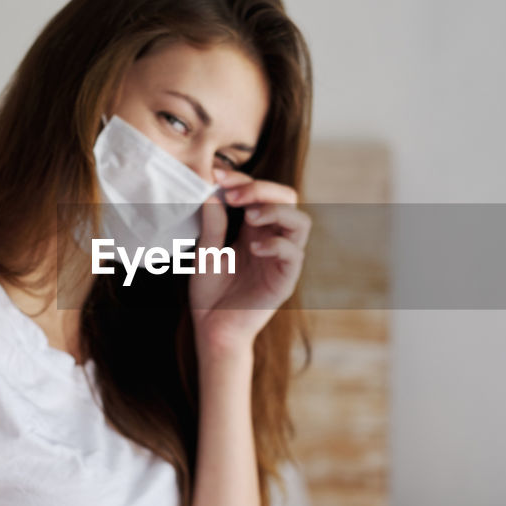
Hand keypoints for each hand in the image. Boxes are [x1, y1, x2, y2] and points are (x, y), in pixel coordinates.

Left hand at [188, 171, 309, 356]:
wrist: (213, 330)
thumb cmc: (210, 293)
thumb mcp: (205, 253)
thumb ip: (212, 224)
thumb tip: (213, 190)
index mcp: (254, 229)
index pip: (261, 193)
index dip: (242, 179)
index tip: (217, 175)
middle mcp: (273, 238)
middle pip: (288, 198)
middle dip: (262, 188)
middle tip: (234, 194)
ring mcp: (283, 258)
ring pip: (300, 221)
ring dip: (275, 211)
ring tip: (248, 216)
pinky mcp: (286, 279)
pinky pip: (294, 254)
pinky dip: (276, 244)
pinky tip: (253, 247)